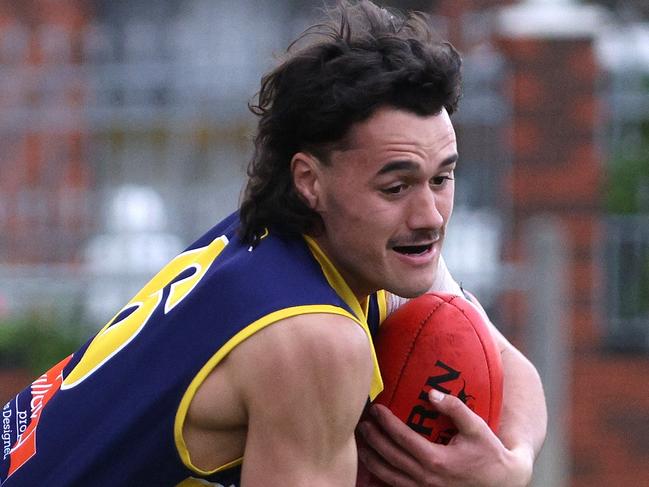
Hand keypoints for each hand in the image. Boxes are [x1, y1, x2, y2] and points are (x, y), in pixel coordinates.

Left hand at [356, 390, 533, 486]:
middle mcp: (426, 478)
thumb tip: (431, 393)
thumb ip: (454, 408)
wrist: (502, 483)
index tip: (376, 408)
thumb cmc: (489, 453)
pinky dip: (380, 477)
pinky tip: (372, 465)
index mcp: (437, 460)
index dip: (386, 422)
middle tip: (361, 422)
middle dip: (372, 438)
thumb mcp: (476, 427)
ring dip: (371, 458)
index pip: (402, 438)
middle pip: (389, 457)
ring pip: (387, 475)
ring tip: (361, 442)